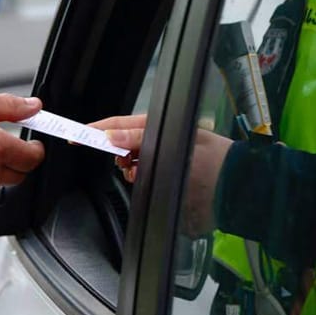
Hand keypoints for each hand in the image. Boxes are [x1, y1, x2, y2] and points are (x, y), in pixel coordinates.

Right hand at [90, 114, 231, 234]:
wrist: (238, 189)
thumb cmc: (214, 162)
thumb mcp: (175, 143)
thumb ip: (141, 138)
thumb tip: (111, 135)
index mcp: (161, 127)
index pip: (120, 125)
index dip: (97, 129)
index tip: (77, 135)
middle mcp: (158, 142)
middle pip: (120, 143)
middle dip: (115, 151)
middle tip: (121, 159)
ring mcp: (159, 160)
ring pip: (128, 162)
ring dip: (127, 168)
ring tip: (138, 173)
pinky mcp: (162, 179)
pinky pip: (138, 176)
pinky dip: (136, 179)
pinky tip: (142, 180)